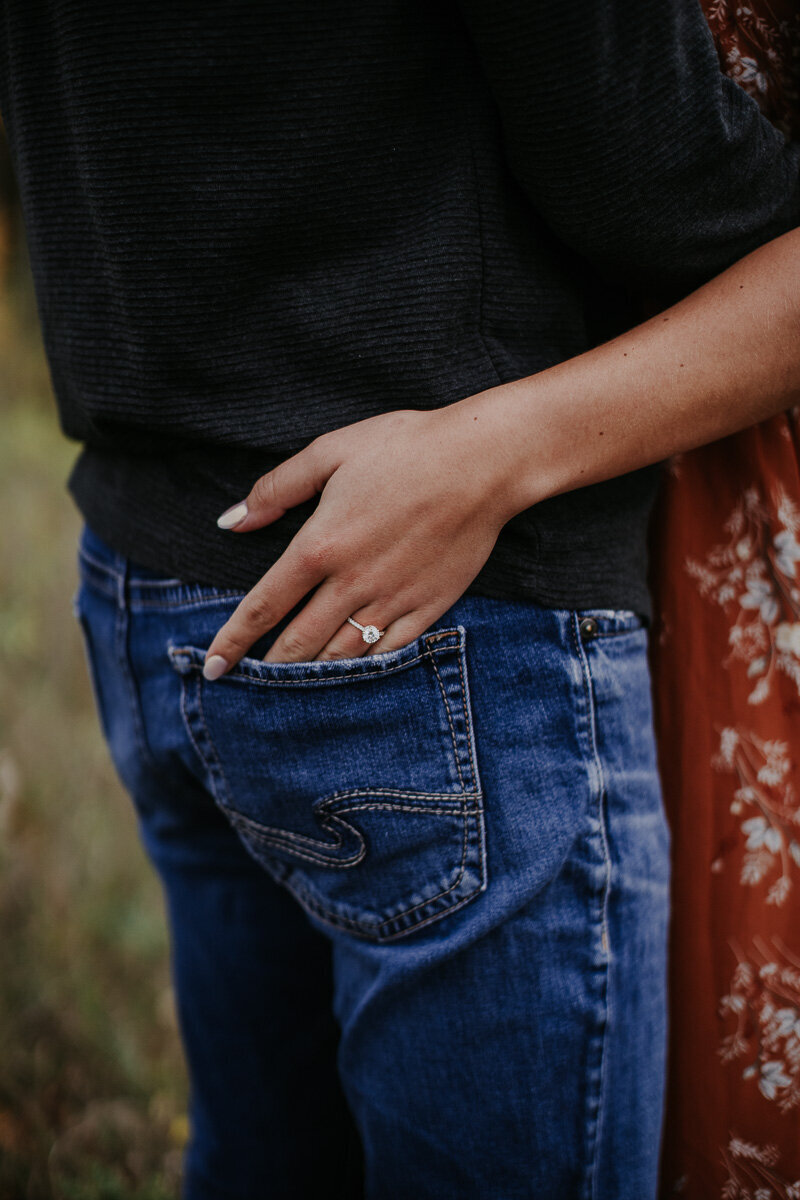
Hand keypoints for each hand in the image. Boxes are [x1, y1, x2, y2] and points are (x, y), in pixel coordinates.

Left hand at [202, 398, 518, 674]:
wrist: (484, 462)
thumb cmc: (405, 447)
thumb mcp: (330, 452)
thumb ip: (275, 490)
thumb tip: (231, 522)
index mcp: (320, 545)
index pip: (263, 606)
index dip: (233, 640)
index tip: (212, 666)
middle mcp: (352, 583)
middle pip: (298, 644)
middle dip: (265, 671)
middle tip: (244, 687)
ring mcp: (392, 601)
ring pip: (340, 656)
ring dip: (309, 678)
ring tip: (287, 693)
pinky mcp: (428, 607)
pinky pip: (387, 654)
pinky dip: (361, 671)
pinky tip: (346, 678)